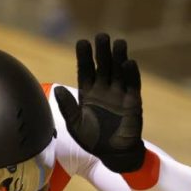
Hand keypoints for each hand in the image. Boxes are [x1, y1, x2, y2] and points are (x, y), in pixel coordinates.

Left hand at [54, 33, 144, 172]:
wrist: (113, 154)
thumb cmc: (93, 140)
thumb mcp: (75, 125)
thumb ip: (67, 108)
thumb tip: (57, 89)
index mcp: (88, 93)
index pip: (86, 70)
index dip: (85, 57)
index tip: (82, 43)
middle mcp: (104, 89)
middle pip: (103, 66)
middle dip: (102, 51)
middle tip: (102, 36)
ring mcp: (119, 93)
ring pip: (119, 71)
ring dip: (118, 57)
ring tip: (118, 43)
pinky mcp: (133, 100)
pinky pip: (132, 84)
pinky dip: (131, 74)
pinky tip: (129, 63)